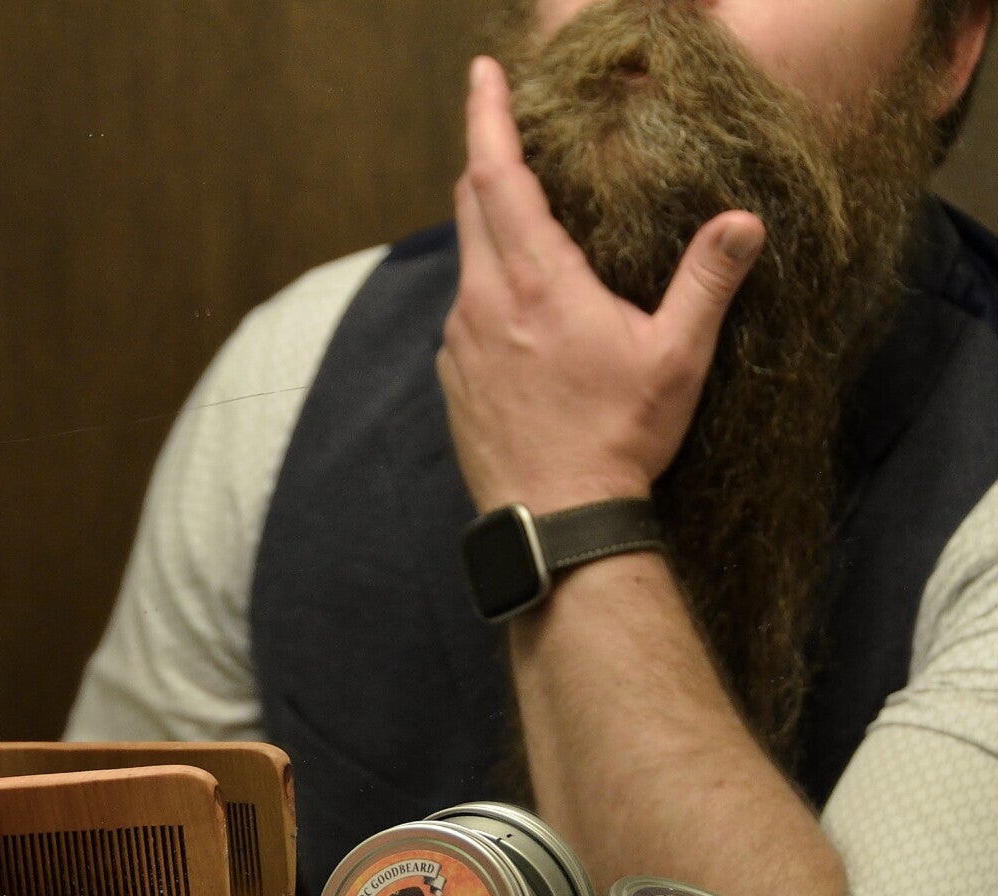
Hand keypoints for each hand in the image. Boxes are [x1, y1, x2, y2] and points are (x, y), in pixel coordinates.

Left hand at [437, 56, 766, 513]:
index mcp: (535, 281)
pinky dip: (485, 295)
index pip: (497, 175)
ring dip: (489, 236)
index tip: (483, 75)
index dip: (487, 117)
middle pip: (471, 207)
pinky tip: (517, 320)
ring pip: (466, 263)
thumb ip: (707, 283)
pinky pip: (463, 316)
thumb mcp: (677, 359)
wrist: (557, 521)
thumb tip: (743, 222)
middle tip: (510, 142)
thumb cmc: (618, 439)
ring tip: (526, 237)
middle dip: (487, 165)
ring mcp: (459, 344)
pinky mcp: (453, 380)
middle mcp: (483, 302)